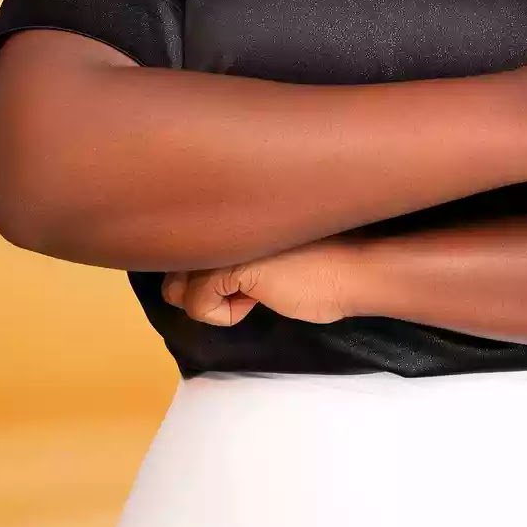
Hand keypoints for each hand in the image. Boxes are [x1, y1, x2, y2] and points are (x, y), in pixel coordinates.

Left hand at [160, 234, 360, 327]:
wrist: (353, 271)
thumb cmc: (319, 267)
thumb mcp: (265, 255)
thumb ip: (231, 252)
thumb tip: (191, 277)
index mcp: (229, 210)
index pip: (182, 243)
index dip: (197, 273)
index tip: (236, 282)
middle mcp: (220, 219)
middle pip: (172, 266)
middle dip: (199, 290)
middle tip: (242, 291)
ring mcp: (223, 242)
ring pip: (178, 288)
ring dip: (210, 302)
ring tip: (250, 294)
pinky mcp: (231, 266)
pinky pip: (199, 305)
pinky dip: (224, 316)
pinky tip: (256, 302)